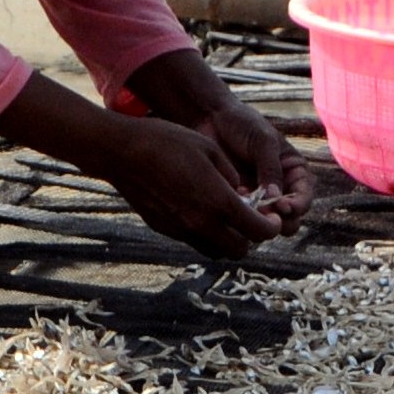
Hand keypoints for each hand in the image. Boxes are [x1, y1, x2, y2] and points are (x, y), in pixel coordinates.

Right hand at [96, 115, 291, 262]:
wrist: (121, 152)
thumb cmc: (167, 142)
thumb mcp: (210, 149)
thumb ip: (232, 176)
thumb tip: (241, 194)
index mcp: (218, 202)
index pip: (258, 231)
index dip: (272, 227)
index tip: (272, 218)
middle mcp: (201, 223)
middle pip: (239, 251)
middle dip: (250, 238)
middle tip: (250, 220)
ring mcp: (180, 229)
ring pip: (215, 251)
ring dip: (227, 240)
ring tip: (226, 218)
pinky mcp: (164, 229)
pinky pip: (193, 241)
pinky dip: (204, 234)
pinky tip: (200, 212)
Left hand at [197, 94, 311, 213]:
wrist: (211, 119)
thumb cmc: (242, 123)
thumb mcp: (262, 142)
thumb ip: (271, 169)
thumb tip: (276, 197)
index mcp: (295, 173)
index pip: (304, 198)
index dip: (297, 206)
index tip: (283, 207)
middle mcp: (281, 188)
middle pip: (290, 219)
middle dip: (278, 219)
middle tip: (263, 212)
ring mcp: (259, 197)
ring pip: (267, 222)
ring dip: (258, 218)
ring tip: (244, 201)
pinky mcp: (239, 201)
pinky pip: (244, 216)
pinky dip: (240, 212)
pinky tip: (230, 196)